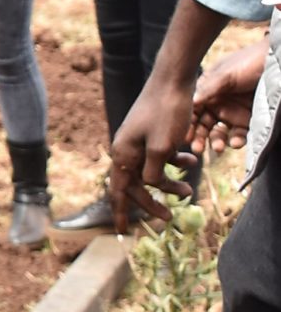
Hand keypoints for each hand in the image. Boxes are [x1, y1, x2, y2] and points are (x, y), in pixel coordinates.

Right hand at [110, 76, 195, 230]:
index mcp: (122, 154)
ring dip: (168, 183)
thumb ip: (153, 173)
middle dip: (152, 201)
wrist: (173, 80)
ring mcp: (138, 140)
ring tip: (189, 192)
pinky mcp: (151, 132)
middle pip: (136, 184)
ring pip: (150, 171)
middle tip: (169, 217)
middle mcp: (126, 149)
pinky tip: (192, 162)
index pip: (119, 191)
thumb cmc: (167, 113)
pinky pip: (159, 156)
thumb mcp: (162, 148)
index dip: (121, 212)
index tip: (123, 232)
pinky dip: (174, 163)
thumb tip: (149, 185)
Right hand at [192, 43, 265, 153]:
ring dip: (216, 141)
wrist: (274, 63)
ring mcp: (232, 113)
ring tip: (218, 148)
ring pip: (219, 133)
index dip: (188, 123)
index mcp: (207, 91)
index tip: (184, 135)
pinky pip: (239, 135)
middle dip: (199, 137)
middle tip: (197, 148)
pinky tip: (235, 142)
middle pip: (203, 125)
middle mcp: (217, 103)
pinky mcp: (247, 121)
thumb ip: (208, 89)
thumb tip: (191, 102)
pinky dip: (236, 141)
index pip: (193, 110)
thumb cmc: (248, 63)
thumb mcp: (225, 74)